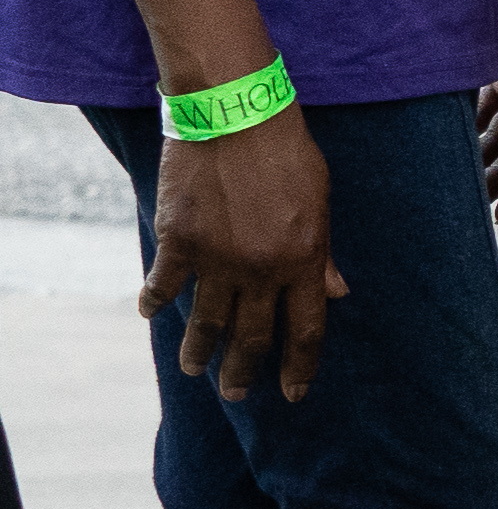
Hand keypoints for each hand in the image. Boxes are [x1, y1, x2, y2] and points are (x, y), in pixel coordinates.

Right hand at [144, 100, 347, 402]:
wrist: (236, 114)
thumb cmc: (287, 153)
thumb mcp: (320, 203)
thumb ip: (324, 253)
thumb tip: (337, 292)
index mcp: (304, 261)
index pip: (306, 329)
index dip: (299, 366)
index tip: (292, 393)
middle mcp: (261, 269)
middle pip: (254, 336)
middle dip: (245, 371)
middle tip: (235, 393)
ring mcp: (217, 258)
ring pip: (207, 321)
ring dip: (200, 351)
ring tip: (195, 370)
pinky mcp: (178, 240)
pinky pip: (164, 284)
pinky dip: (154, 301)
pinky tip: (150, 313)